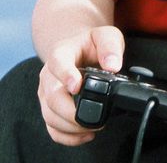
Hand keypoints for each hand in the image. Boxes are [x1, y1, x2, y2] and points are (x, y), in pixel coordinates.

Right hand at [37, 25, 124, 146]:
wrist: (78, 48)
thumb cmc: (92, 43)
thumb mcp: (106, 35)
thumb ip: (110, 47)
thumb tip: (113, 66)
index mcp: (60, 54)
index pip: (58, 64)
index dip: (66, 76)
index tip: (77, 87)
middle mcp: (49, 75)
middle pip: (52, 97)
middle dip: (71, 111)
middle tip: (94, 118)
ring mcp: (46, 93)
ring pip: (49, 115)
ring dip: (70, 126)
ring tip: (93, 127)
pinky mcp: (49, 108)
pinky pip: (51, 127)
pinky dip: (66, 135)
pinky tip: (84, 135)